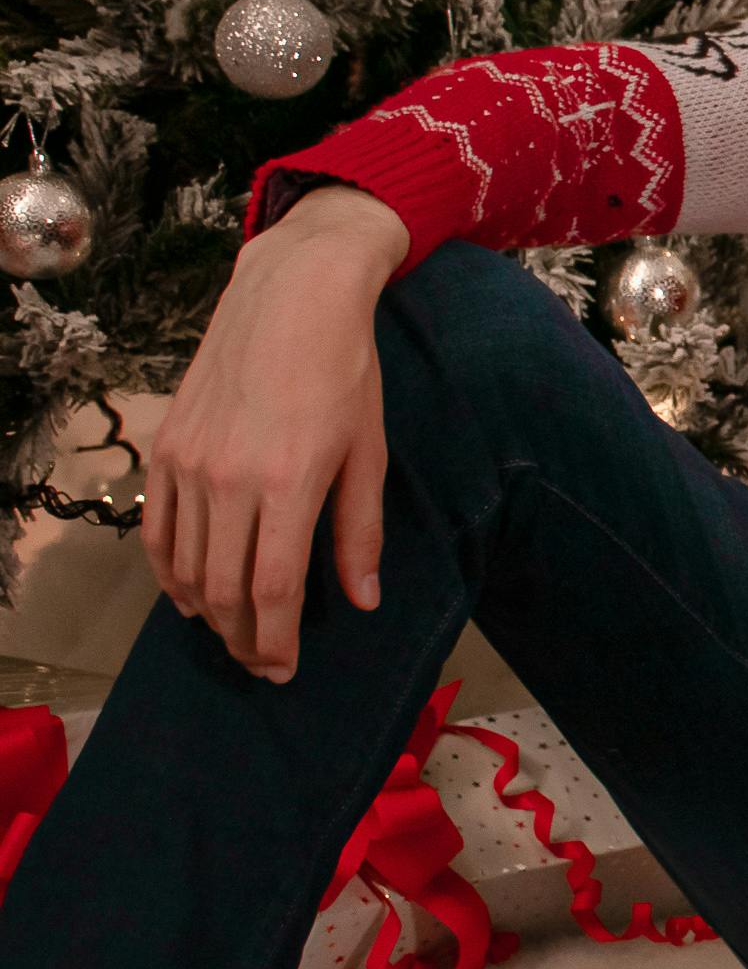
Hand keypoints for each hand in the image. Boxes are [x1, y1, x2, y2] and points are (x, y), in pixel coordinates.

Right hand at [147, 185, 406, 680]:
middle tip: (260, 663)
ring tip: (232, 634)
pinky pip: (157, 530)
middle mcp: (228, 479)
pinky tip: (189, 593)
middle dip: (243, 637)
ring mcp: (189, 464)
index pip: (273, 590)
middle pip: (225, 588)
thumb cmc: (346, 371)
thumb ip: (360, 531)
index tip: (283, 671)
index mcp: (288, 483)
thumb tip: (364, 601)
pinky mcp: (165, 449)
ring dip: (207, 611)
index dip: (276, 641)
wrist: (291, 298)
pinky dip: (170, 571)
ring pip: (186, 566)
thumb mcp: (369, 451)